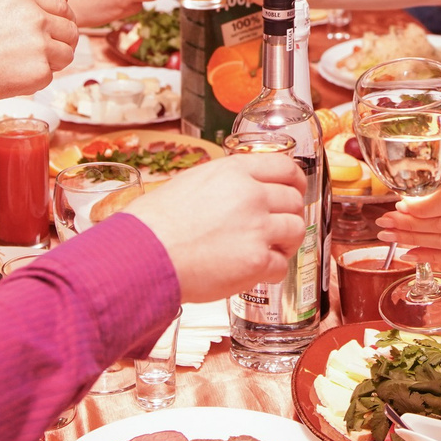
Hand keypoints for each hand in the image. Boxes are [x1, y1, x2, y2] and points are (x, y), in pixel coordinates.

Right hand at [0, 0, 79, 93]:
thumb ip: (0, 3)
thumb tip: (11, 8)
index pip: (60, 4)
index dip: (62, 17)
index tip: (60, 26)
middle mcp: (35, 16)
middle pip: (70, 28)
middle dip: (64, 39)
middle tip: (53, 48)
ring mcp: (40, 44)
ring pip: (67, 53)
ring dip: (54, 59)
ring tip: (32, 64)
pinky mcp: (40, 71)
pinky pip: (51, 75)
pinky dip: (37, 78)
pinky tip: (16, 76)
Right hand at [120, 146, 305, 302]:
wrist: (144, 255)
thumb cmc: (154, 223)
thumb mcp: (191, 183)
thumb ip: (223, 184)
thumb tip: (237, 191)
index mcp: (234, 172)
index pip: (285, 168)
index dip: (295, 182)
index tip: (295, 191)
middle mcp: (252, 195)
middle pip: (294, 201)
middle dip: (289, 215)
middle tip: (276, 229)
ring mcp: (257, 228)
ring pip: (295, 231)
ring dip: (285, 243)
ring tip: (266, 252)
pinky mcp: (256, 261)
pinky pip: (281, 265)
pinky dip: (271, 271)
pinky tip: (254, 272)